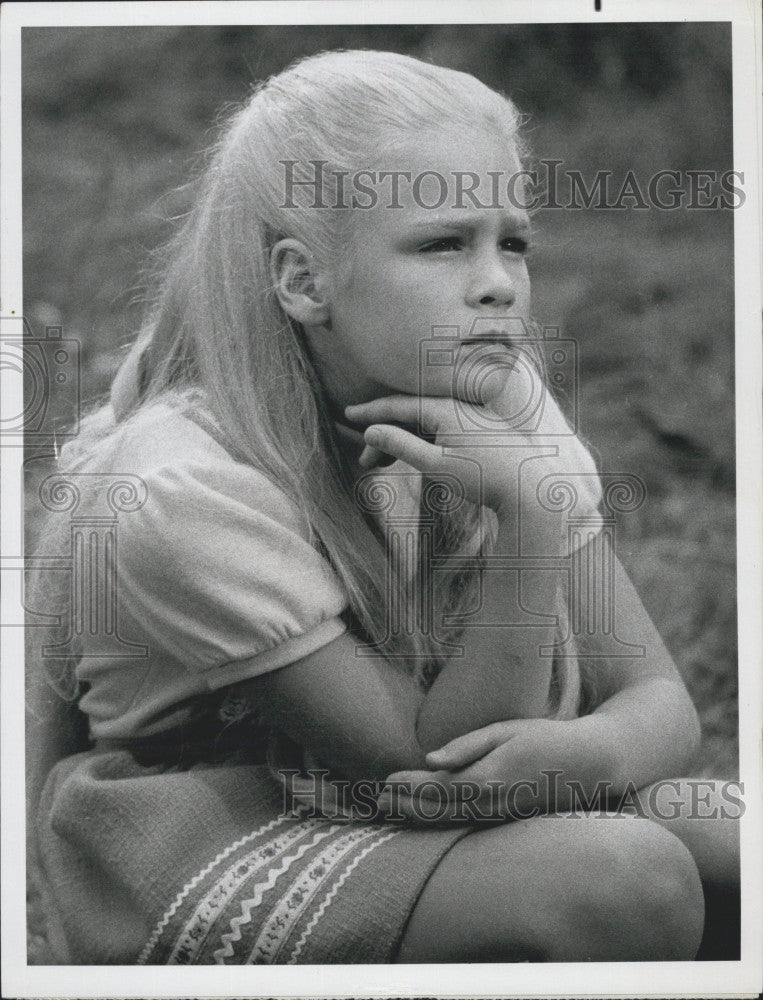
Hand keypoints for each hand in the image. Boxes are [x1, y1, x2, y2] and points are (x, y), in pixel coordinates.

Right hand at [346, 363, 600, 518]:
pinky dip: (420, 442)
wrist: (530, 487)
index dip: (371, 411)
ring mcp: (469, 419)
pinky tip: (411, 457)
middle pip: (409, 413)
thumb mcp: (436, 464)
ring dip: (400, 440)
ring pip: (424, 424)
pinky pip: (440, 430)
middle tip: (361, 456)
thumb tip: (370, 431)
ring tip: (380, 465)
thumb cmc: (483, 478)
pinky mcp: (478, 432)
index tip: (348, 414)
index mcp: (445, 410)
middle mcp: (457, 408)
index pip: (398, 404)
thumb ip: (402, 445)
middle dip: (382, 432)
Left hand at [376, 717, 614, 823]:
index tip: (385, 781)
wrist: (587, 764)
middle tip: (375, 799)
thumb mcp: (506, 731)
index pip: (438, 789)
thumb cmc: (544, 739)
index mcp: (490, 779)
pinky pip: (463, 824)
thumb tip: (430, 758)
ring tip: (388, 809)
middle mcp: (491, 804)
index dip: (409, 788)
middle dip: (404, 806)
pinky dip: (437, 822)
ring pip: (448, 822)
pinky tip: (420, 816)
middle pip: (437, 811)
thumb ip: (467, 746)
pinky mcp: (503, 819)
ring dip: (416, 817)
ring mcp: (498, 816)